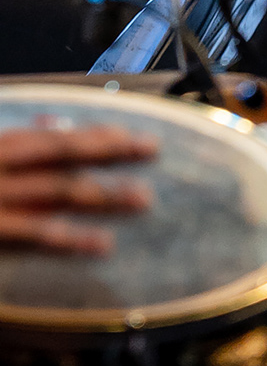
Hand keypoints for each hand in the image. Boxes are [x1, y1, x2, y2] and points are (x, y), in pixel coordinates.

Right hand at [0, 121, 157, 254]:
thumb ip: (19, 144)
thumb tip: (54, 122)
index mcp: (3, 147)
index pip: (57, 137)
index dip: (97, 135)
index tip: (132, 136)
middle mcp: (3, 166)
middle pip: (64, 154)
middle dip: (109, 152)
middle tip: (152, 150)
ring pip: (59, 192)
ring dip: (104, 195)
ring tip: (143, 200)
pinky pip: (36, 234)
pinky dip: (71, 238)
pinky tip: (103, 243)